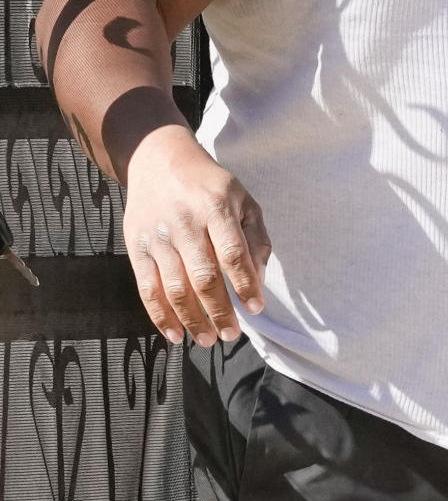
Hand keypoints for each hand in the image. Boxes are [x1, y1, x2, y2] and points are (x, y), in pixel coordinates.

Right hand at [124, 125, 271, 345]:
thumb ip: (255, 238)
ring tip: (208, 340)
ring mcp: (158, 236)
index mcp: (216, 207)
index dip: (245, 284)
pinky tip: (176, 334)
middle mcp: (185, 222)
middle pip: (203, 277)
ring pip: (175, 288)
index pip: (233, 253)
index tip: (256, 308)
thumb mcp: (242, 199)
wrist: (158, 160)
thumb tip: (257, 280)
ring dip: (192, 320)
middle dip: (220, 311)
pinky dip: (161, 316)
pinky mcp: (137, 247)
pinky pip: (148, 289)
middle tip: (232, 335)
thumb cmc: (209, 185)